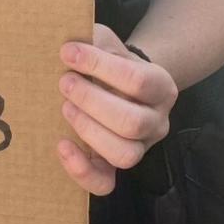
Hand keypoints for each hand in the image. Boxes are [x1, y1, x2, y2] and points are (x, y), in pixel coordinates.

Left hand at [57, 23, 176, 196]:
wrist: (119, 84)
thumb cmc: (110, 60)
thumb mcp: (106, 42)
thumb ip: (94, 40)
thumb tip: (69, 41)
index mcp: (160, 86)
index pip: (138, 81)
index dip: (100, 66)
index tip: (68, 52)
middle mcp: (157, 121)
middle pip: (132, 123)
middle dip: (92, 102)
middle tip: (64, 82)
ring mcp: (140, 148)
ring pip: (124, 155)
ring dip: (88, 130)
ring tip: (65, 107)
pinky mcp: (116, 168)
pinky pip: (106, 184)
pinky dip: (82, 170)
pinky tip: (62, 145)